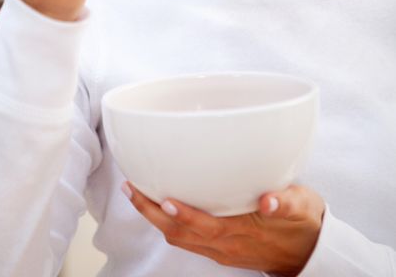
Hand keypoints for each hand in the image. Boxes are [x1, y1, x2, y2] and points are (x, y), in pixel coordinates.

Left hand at [122, 182, 324, 275]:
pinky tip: (163, 205)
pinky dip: (170, 223)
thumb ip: (286, 201)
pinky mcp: (221, 248)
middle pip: (180, 234)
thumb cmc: (303, 223)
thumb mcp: (303, 206)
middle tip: (132, 188)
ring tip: (138, 193)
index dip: (183, 215)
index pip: (205, 226)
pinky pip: (188, 239)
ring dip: (155, 219)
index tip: (164, 199)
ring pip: (180, 238)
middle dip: (152, 213)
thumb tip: (270, 201)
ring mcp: (222, 249)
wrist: (310, 253)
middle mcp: (226, 244)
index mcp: (243, 232)